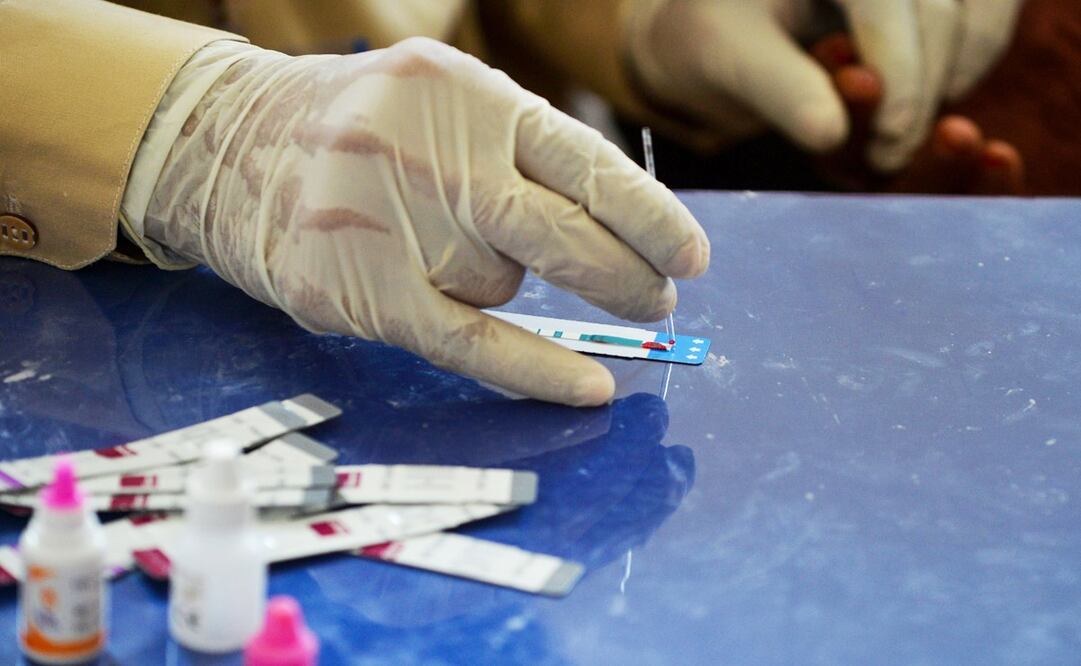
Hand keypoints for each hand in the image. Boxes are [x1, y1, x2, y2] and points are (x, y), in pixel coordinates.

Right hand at [143, 38, 708, 406]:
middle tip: (657, 302)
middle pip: (566, 236)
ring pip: (505, 286)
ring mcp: (395, 224)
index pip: (586, 164)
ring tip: (445, 251)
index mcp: (470, 95)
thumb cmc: (357, 125)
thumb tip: (619, 222)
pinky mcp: (361, 291)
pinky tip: (588, 386)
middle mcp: (436, 155)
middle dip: (626, 278)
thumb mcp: (441, 98)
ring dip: (501, 283)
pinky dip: (536, 370)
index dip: (651, 218)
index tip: (692, 258)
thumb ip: (519, 149)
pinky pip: (472, 343)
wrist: (223, 141)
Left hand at [624, 0, 1021, 169]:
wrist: (720, 22)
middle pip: (944, 12)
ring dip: (955, 77)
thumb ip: (779, 91)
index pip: (888, 5)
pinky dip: (971, 57)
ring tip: (898, 131)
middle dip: (922, 94)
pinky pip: (988, 11)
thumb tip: (830, 134)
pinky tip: (926, 97)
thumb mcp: (728, 59)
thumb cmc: (714, 36)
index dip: (901, 81)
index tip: (887, 150)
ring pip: (980, 11)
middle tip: (887, 159)